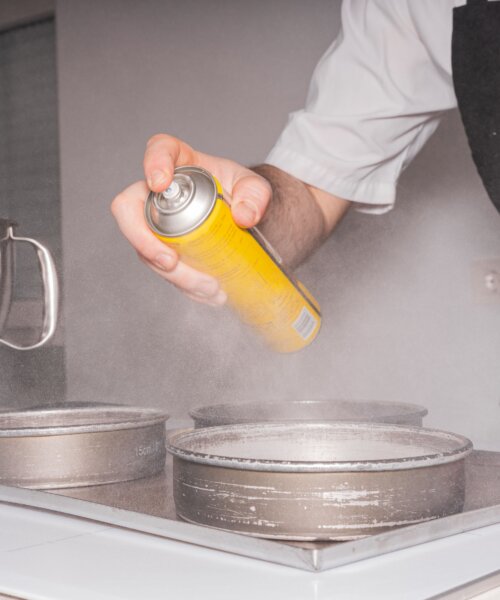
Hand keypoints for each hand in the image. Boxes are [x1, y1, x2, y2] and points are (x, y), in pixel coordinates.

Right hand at [111, 134, 271, 305]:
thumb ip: (256, 195)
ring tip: (209, 287)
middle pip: (130, 209)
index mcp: (182, 164)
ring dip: (174, 274)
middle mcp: (161, 194)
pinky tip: (209, 293)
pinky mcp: (164, 250)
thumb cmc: (243, 195)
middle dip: (144, 241)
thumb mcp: (256, 189)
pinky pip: (164, 270)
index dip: (153, 164)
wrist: (246, 220)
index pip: (159, 150)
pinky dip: (186, 286)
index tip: (159, 183)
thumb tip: (244, 216)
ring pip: (146, 249)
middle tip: (170, 262)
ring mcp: (158, 223)